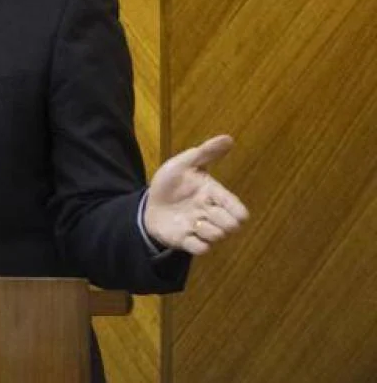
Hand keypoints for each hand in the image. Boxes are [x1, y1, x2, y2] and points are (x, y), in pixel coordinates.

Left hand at [144, 135, 248, 254]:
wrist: (147, 203)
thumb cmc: (170, 184)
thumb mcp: (183, 163)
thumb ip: (205, 152)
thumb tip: (228, 138)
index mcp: (215, 196)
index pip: (240, 210)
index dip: (234, 209)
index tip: (214, 198)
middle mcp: (211, 214)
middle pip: (233, 226)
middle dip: (220, 219)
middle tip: (203, 211)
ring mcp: (200, 230)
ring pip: (219, 237)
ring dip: (206, 230)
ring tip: (192, 221)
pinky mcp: (187, 242)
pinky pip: (202, 250)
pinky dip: (196, 243)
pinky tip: (185, 232)